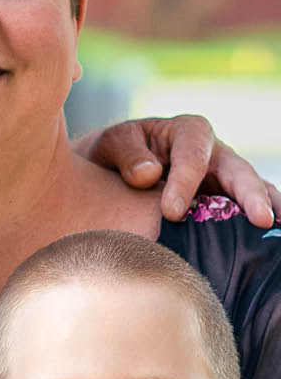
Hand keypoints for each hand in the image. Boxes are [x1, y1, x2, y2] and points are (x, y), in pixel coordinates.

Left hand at [78, 115, 279, 227]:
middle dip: (250, 195)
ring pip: (252, 193)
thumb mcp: (114, 143)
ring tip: (275, 233)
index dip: (185, 184)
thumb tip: (148, 175)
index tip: (171, 213)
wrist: (114, 168)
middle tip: (261, 220)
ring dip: (264, 211)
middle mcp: (215, 154)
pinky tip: (265, 247)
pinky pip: (246, 214)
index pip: (193, 156)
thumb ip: (127, 154)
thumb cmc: (117, 152)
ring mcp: (226, 179)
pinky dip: (256, 228)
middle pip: (239, 172)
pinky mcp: (227, 203)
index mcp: (188, 131)